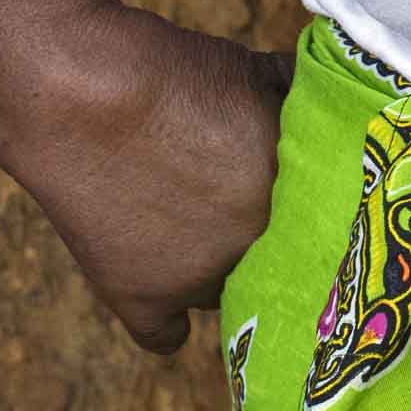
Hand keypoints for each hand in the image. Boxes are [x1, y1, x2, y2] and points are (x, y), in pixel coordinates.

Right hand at [1, 2, 293, 355]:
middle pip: (277, 256)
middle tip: (244, 205)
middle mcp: (256, 248)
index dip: (307, 206)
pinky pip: (165, 336)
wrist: (81, 93)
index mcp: (296, 194)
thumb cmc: (174, 75)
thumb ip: (301, 105)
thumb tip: (329, 109)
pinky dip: (168, 325)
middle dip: (267, 232)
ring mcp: (198, 281)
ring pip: (229, 290)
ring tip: (201, 231)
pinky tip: (175, 316)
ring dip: (223, 269)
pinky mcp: (140, 298)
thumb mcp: (259, 74)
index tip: (294, 195)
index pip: (324, 222)